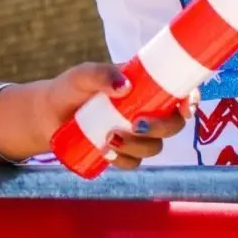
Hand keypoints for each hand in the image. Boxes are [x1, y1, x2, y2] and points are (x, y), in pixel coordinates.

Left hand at [22, 63, 189, 169]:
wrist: (47, 115)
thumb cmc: (69, 89)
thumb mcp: (82, 75)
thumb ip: (100, 74)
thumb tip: (125, 86)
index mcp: (145, 86)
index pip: (179, 92)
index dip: (190, 100)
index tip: (185, 107)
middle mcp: (146, 111)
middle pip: (173, 124)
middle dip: (162, 128)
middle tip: (137, 124)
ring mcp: (135, 134)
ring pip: (155, 146)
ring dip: (139, 146)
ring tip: (110, 138)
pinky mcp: (123, 152)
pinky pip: (135, 163)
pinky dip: (125, 161)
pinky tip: (108, 155)